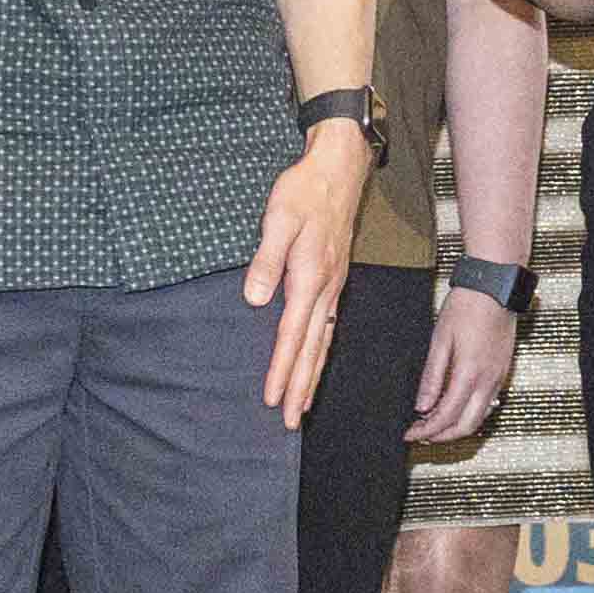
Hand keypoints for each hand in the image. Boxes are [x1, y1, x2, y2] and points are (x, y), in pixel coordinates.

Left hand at [245, 126, 372, 422]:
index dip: (282, 370)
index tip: (272, 399)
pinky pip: (328, 328)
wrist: (338, 170)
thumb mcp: (278, 218)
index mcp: (310, 277)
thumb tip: (255, 299)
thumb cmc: (304, 191)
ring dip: (312, 376)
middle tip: (289, 423)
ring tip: (302, 406)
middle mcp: (326, 289)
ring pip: (322, 342)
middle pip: (312, 349)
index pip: (292, 335)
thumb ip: (266, 259)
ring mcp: (333, 286)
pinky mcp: (334, 280)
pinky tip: (315, 363)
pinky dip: (320, 353)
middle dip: (300, 387)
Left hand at [411, 280, 520, 442]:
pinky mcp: (503, 371)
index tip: (410, 433)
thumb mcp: (440, 340)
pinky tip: (453, 405)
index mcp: (470, 374)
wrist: (495, 287)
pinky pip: (487, 404)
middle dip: (442, 436)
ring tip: (434, 422)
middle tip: (421, 434)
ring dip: (456, 426)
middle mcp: (489, 381)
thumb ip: (432, 377)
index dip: (426, 430)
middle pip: (466, 426)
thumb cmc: (467, 306)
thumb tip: (422, 406)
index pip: (446, 416)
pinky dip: (469, 413)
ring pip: (479, 418)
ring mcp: (499, 377)